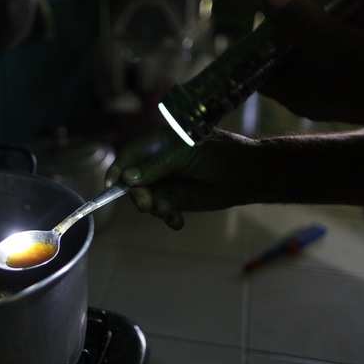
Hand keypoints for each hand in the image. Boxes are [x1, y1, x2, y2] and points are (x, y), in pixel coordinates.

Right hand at [106, 128, 259, 228]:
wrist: (250, 176)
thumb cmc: (221, 155)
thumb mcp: (186, 155)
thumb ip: (156, 166)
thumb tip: (127, 177)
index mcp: (159, 142)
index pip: (131, 154)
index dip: (118, 169)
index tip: (113, 186)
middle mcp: (158, 162)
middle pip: (133, 180)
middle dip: (138, 194)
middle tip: (148, 205)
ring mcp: (166, 181)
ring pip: (146, 197)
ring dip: (154, 207)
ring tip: (170, 213)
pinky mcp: (175, 198)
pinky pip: (161, 209)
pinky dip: (166, 216)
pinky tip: (177, 221)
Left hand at [257, 0, 363, 128]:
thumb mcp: (342, 45)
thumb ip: (303, 23)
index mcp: (296, 93)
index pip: (264, 58)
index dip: (272, 26)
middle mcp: (312, 90)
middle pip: (298, 40)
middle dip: (324, 8)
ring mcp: (337, 83)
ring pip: (330, 35)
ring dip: (354, 11)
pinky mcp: (363, 74)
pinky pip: (354, 42)